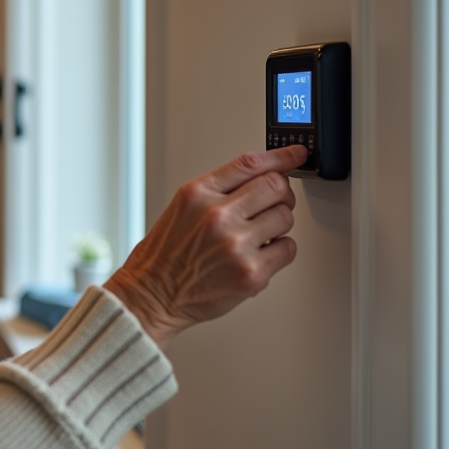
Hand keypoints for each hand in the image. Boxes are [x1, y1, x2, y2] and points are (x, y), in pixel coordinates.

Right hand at [104, 145, 306, 348]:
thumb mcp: (183, 207)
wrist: (152, 295)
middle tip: (274, 203)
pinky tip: (257, 254)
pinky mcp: (251, 273)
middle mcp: (217, 215)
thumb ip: (219, 189)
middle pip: (276, 186)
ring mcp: (236, 244)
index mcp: (198, 194)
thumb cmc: (165, 254)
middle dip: (281, 193)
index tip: (296, 154)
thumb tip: (262, 177)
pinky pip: (287, 249)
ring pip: (286, 217)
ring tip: (256, 234)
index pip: (250, 164)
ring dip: (278, 224)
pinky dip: (278, 250)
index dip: (281, 156)